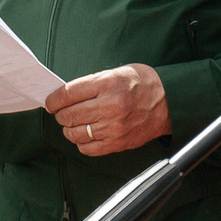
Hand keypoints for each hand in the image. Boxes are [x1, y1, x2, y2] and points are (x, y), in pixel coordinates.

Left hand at [45, 64, 169, 155]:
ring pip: (75, 133)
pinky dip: (82, 142)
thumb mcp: (118, 72)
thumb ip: (92, 83)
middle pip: (69, 115)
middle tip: (62, 113)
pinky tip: (87, 134)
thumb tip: (66, 95)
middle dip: (60, 114)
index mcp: (108, 83)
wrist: (170, 101)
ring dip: (70, 129)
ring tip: (75, 123)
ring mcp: (114, 126)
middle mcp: (110, 105)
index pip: (68, 94)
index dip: (53, 100)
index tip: (50, 103)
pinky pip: (88, 148)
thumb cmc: (143, 84)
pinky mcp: (118, 142)